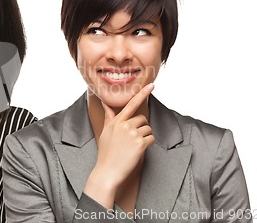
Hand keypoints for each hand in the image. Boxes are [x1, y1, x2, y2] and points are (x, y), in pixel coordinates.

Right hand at [84, 83, 154, 207]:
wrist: (107, 171)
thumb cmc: (106, 153)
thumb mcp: (105, 132)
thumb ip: (109, 117)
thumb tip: (105, 103)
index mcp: (116, 121)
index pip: (131, 104)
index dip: (142, 93)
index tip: (151, 85)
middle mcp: (124, 125)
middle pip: (142, 119)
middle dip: (141, 128)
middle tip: (132, 140)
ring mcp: (132, 134)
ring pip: (148, 129)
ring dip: (145, 138)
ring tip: (133, 147)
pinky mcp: (140, 143)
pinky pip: (151, 139)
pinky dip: (148, 145)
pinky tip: (138, 151)